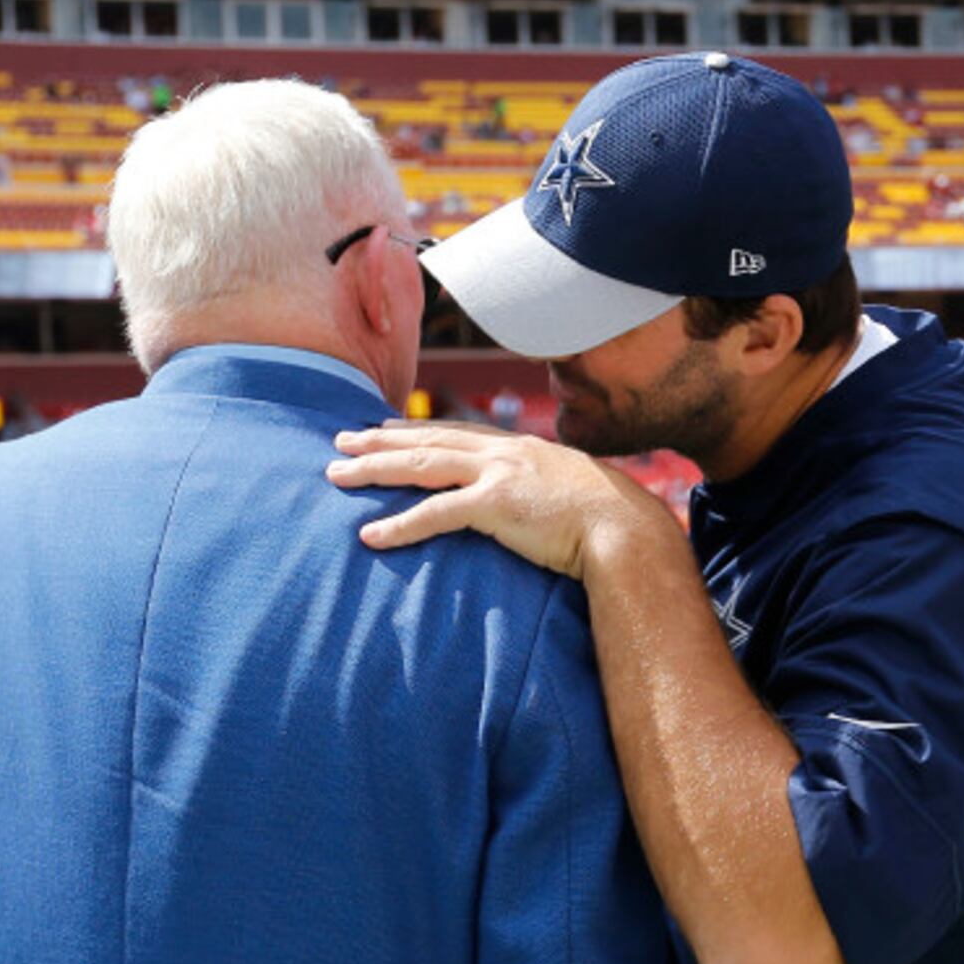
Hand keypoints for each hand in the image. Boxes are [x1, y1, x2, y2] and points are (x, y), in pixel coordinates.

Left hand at [327, 422, 676, 581]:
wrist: (627, 526)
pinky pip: (436, 513)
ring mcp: (498, 474)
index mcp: (519, 448)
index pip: (455, 432)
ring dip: (374, 469)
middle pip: (427, 440)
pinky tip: (370, 535)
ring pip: (421, 465)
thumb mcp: (571, 495)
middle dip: (379, 439)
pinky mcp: (496, 505)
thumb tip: (539, 510)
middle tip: (340, 441)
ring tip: (337, 475)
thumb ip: (545, 493)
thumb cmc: (606, 521)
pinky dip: (400, 525)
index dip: (414, 429)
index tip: (382, 427)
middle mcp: (503, 452)